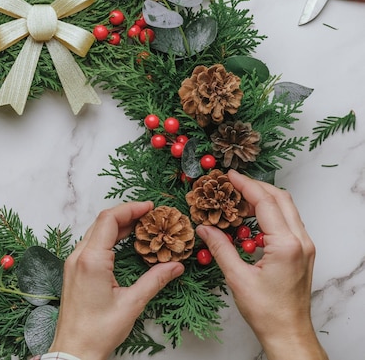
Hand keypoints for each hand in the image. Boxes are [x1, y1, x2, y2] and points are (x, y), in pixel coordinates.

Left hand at [48, 201, 184, 359]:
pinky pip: (91, 244)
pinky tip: (124, 242)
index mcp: (91, 260)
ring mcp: (73, 263)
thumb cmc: (97, 331)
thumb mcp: (131, 304)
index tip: (150, 207)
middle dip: (127, 214)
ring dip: (117, 225)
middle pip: (102, 222)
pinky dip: (108, 237)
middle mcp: (78, 256)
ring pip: (95, 232)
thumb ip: (154, 280)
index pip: (109, 219)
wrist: (74, 349)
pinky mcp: (74, 271)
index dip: (131, 208)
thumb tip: (175, 266)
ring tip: (141, 226)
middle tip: (150, 215)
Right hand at [196, 170, 326, 359]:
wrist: (288, 332)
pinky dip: (270, 213)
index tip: (229, 176)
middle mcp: (301, 241)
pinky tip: (251, 219)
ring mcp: (304, 246)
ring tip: (238, 199)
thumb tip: (204, 227)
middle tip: (231, 184)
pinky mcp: (302, 252)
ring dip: (264, 198)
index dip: (245, 185)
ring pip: (287, 208)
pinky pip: (288, 222)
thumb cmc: (266, 311)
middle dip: (256, 186)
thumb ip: (220, 248)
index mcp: (286, 245)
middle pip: (281, 199)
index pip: (265, 202)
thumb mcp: (237, 277)